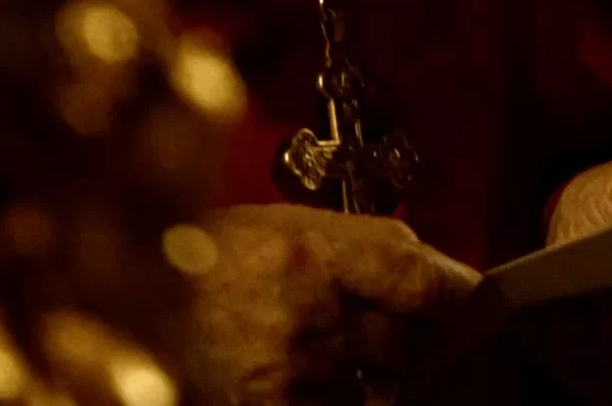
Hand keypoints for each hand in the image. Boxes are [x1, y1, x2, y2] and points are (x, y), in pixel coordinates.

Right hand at [187, 203, 478, 405]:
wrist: (132, 297)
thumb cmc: (207, 253)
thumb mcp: (286, 222)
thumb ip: (362, 245)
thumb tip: (431, 270)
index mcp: (310, 252)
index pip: (418, 280)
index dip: (461, 294)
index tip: (479, 298)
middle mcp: (306, 316)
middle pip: (412, 342)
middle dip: (432, 340)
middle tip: (432, 332)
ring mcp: (291, 374)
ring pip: (382, 386)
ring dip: (385, 374)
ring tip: (352, 348)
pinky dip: (345, 394)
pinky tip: (325, 375)